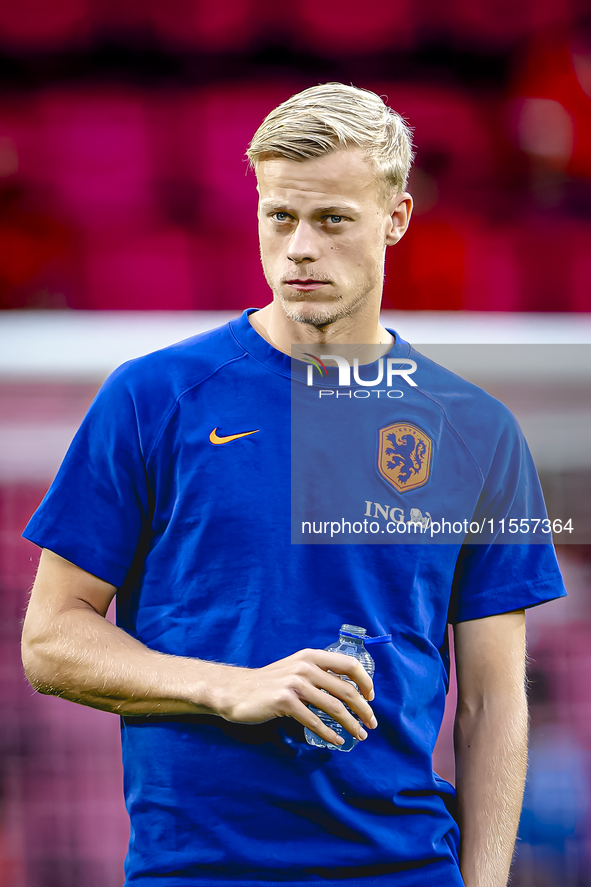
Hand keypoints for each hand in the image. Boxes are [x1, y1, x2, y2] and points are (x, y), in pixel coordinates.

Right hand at [209, 648, 376, 745]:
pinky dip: (328, 733)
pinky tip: (336, 741)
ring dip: (350, 724)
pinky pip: (313, 720)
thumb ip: (318, 674)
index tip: (371, 698)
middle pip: (346, 689)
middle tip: (371, 723)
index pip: (349, 664)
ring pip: (333, 706)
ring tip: (359, 735)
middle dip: (363, 709)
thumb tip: (347, 689)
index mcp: (311, 656)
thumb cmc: (268, 684)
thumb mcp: (295, 670)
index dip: (365, 682)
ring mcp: (294, 683)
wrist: (236, 690)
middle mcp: (305, 666)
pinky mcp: (284, 701)